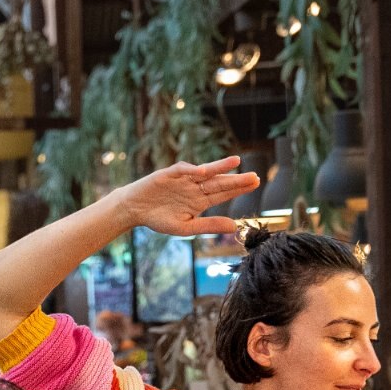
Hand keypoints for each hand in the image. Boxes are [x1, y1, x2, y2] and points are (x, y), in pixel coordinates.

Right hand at [110, 157, 258, 236]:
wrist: (134, 209)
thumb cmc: (159, 219)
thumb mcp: (186, 227)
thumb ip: (209, 225)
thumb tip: (234, 226)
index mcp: (200, 201)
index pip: (223, 194)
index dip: (239, 189)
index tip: (255, 184)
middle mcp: (195, 187)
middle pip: (219, 182)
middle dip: (236, 180)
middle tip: (256, 177)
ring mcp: (183, 180)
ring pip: (205, 172)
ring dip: (220, 167)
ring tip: (236, 162)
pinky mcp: (169, 174)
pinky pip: (183, 171)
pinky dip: (192, 170)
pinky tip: (203, 172)